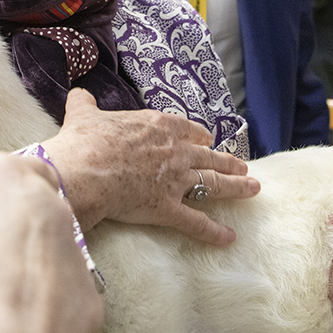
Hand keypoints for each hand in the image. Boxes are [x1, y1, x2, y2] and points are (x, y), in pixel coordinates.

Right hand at [0, 152, 102, 332]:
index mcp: (2, 172)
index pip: (8, 168)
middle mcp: (49, 203)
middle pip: (32, 209)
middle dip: (11, 230)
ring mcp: (75, 250)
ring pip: (50, 251)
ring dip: (28, 268)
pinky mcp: (89, 296)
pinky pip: (63, 296)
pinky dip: (43, 308)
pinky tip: (15, 327)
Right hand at [39, 89, 258, 245]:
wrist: (83, 171)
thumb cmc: (83, 142)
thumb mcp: (83, 115)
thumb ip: (85, 104)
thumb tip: (79, 94)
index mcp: (158, 126)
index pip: (187, 129)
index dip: (199, 136)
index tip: (207, 140)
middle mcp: (175, 152)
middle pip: (208, 157)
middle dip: (227, 161)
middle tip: (242, 166)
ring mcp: (175, 181)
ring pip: (213, 183)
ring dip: (235, 187)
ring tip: (253, 188)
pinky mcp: (168, 209)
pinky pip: (197, 222)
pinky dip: (214, 232)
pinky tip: (229, 238)